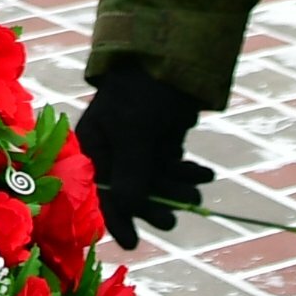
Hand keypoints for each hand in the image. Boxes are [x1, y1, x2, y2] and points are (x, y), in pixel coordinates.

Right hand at [74, 64, 211, 248]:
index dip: (114, 218)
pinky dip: (187, 174)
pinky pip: (171, 170)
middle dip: (153, 204)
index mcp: (91, 147)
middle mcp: (111, 152)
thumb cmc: (141, 88)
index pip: (98, 192)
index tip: (133, 242)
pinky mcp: (159, 143)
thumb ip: (131, 170)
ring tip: (199, 190)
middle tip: (173, 219)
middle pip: (129, 192)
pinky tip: (204, 175)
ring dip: (176, 189)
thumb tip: (128, 207)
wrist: (171, 53)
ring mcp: (137, 148)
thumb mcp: (134, 129)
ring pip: (155, 182)